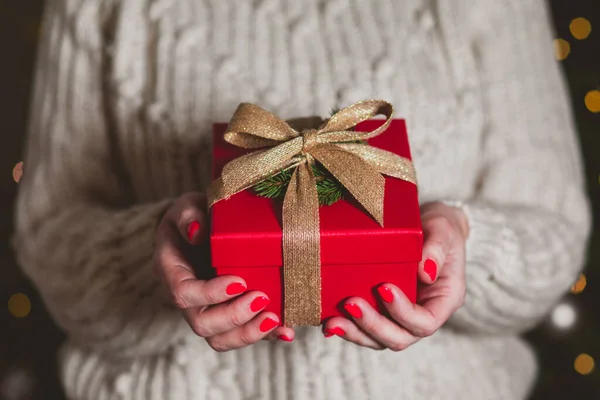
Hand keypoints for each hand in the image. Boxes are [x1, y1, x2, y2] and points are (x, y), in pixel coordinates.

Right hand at [153, 192, 294, 350]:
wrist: (209, 225)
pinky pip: (242, 333)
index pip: (183, 293)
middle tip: (262, 298)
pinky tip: (286, 331)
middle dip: (234, 316)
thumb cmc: (196, 214)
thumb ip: (189, 213)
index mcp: (172, 271)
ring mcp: (207, 309)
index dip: (210, 293)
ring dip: (248, 333)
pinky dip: (265, 335)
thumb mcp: (188, 204)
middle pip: (202, 324)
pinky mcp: (229, 314)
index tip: (239, 282)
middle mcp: (187, 297)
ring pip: (220, 338)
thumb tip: (198, 232)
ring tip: (275, 318)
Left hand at [322, 202, 467, 349]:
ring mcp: (401, 316)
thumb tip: (426, 271)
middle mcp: (423, 314)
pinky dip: (348, 328)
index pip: (426, 322)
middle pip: (400, 338)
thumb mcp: (443, 230)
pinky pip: (366, 329)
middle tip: (350, 303)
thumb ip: (437, 249)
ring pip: (379, 339)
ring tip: (333, 322)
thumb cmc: (440, 228)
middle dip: (373, 325)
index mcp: (443, 300)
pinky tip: (329, 321)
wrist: (428, 226)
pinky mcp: (382, 311)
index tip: (383, 288)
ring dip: (355, 332)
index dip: (403, 312)